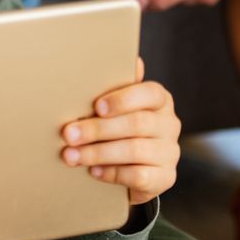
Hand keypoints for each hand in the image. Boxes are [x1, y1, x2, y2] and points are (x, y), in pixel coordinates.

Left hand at [62, 59, 180, 204]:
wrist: (132, 172)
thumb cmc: (119, 131)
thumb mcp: (117, 108)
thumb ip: (117, 87)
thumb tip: (134, 61)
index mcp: (160, 101)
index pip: (150, 93)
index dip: (123, 99)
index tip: (96, 106)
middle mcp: (170, 124)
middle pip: (137, 123)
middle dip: (98, 129)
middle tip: (69, 134)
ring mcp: (170, 152)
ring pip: (136, 150)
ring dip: (98, 153)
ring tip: (72, 156)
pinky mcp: (165, 177)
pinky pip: (138, 176)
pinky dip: (112, 173)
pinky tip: (93, 171)